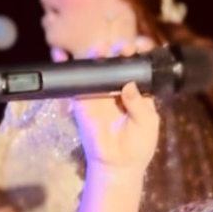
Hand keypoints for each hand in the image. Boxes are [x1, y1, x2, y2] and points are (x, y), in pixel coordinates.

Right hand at [70, 42, 159, 174]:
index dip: (137, 54)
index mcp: (137, 90)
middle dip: (118, 50)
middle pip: (116, 62)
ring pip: (96, 68)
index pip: (136, 66)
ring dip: (97, 55)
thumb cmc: (138, 144)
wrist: (117, 164)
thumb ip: (139, 103)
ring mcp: (100, 93)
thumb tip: (128, 84)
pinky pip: (75, 83)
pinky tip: (64, 55)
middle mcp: (118, 87)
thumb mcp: (147, 123)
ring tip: (100, 49)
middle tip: (122, 48)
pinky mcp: (83, 102)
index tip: (139, 47)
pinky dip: (70, 68)